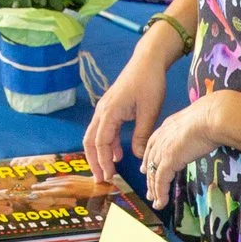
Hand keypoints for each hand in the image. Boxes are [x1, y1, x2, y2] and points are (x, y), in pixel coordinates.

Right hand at [83, 52, 172, 182]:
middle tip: (101, 180)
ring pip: (95, 136)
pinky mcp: (111, 109)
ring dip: (99, 154)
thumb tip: (137, 157)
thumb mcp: (149, 111)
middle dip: (94, 161)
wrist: (147, 61)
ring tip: (107, 172)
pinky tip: (116, 156)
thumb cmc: (149, 83)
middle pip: (90, 141)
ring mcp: (105, 109)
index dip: (102, 161)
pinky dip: (107, 144)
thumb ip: (142, 134)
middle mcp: (102, 111)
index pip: (100, 142)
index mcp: (110, 111)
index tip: (109, 177)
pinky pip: (104, 130)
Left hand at [141, 95, 228, 210]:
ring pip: (153, 173)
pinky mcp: (169, 161)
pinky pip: (161, 181)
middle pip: (150, 161)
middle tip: (149, 190)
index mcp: (166, 127)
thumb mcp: (197, 120)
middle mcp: (161, 139)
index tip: (146, 168)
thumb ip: (194, 128)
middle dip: (149, 177)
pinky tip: (161, 202)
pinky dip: (160, 193)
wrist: (210, 117)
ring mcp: (163, 150)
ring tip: (155, 201)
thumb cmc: (211, 116)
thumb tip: (204, 129)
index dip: (149, 158)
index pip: (152, 145)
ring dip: (154, 189)